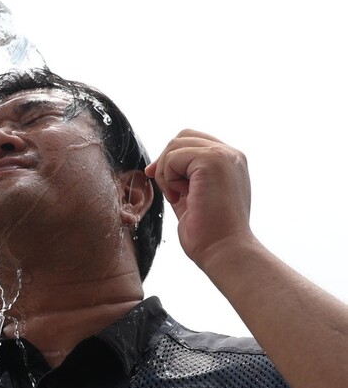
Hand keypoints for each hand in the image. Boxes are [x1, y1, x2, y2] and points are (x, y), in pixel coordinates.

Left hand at [144, 129, 254, 270]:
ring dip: (166, 173)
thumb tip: (156, 165)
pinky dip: (168, 178)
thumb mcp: (193, 196)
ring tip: (178, 197)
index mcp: (230, 162)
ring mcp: (225, 155)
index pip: (193, 140)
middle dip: (166, 161)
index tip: (161, 180)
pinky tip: (180, 197)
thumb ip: (182, 176)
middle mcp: (232, 154)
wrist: (224, 251)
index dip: (171, 157)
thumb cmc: (209, 232)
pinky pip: (172, 157)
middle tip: (168, 190)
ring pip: (174, 146)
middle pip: (182, 136)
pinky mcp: (213, 161)